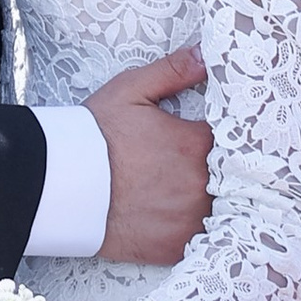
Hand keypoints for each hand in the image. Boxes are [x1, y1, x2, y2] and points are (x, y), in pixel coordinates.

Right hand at [87, 47, 211, 266]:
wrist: (65, 186)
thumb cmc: (97, 135)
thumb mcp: (131, 90)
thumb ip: (173, 70)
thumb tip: (205, 54)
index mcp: (198, 143)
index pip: (236, 136)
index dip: (231, 135)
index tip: (222, 134)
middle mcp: (204, 183)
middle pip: (233, 175)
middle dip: (226, 168)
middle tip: (211, 164)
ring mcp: (192, 219)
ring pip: (223, 208)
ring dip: (216, 199)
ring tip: (198, 190)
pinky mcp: (178, 246)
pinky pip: (203, 237)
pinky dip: (198, 227)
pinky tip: (183, 215)